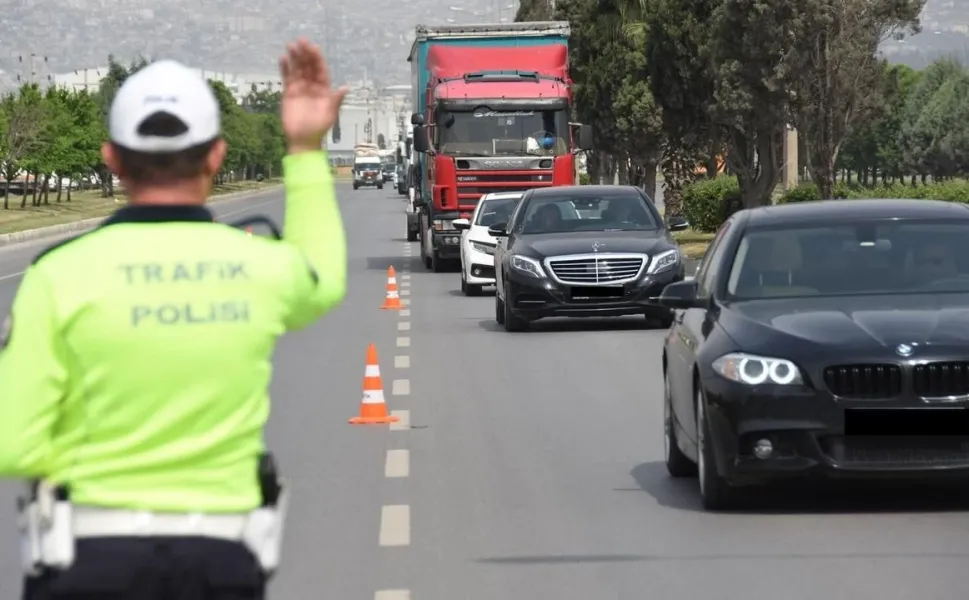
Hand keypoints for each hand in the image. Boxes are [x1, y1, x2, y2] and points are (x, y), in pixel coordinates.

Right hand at [279, 38, 348, 153]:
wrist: (303, 139)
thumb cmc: (319, 128)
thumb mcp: (330, 113)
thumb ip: (335, 100)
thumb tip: (345, 87)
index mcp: (324, 89)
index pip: (320, 69)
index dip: (317, 58)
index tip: (313, 47)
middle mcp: (312, 86)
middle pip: (308, 66)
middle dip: (305, 53)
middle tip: (301, 41)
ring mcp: (300, 88)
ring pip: (297, 69)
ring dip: (294, 57)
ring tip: (290, 45)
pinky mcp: (289, 93)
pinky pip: (287, 77)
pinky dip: (284, 68)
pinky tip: (282, 58)